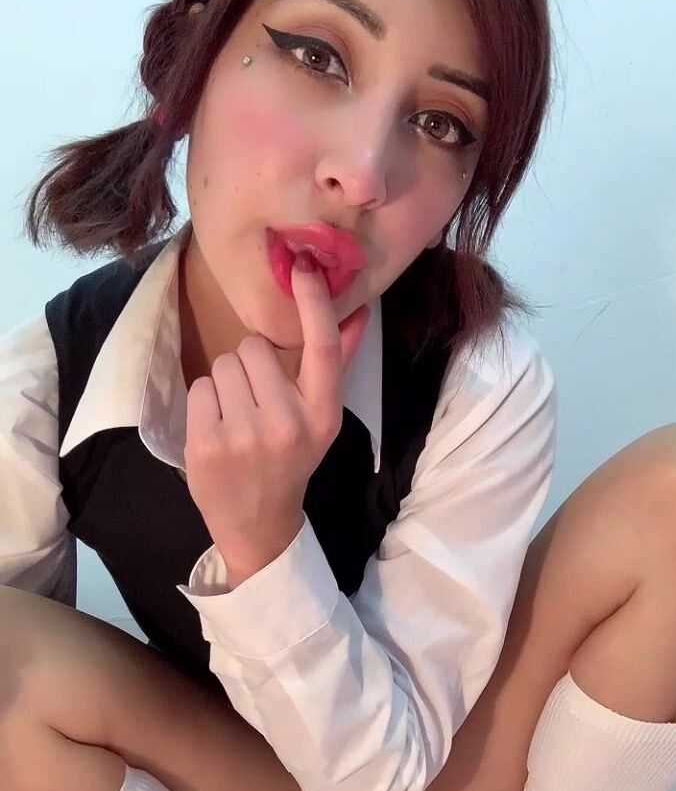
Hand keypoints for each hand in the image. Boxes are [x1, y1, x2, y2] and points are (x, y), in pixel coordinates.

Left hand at [184, 255, 370, 581]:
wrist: (258, 523)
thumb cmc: (291, 460)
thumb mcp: (320, 419)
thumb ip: (335, 365)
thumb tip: (359, 312)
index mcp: (322, 415)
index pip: (322, 348)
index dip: (314, 303)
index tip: (304, 266)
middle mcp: (288, 423)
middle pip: (255, 348)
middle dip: (250, 365)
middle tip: (256, 401)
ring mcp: (246, 435)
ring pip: (224, 364)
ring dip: (226, 383)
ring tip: (237, 417)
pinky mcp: (208, 444)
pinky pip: (200, 387)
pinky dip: (204, 403)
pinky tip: (217, 429)